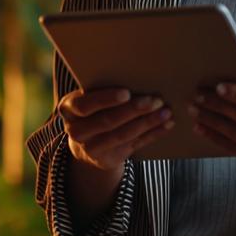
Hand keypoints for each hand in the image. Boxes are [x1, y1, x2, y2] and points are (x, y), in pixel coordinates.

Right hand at [59, 87, 174, 171]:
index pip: (85, 105)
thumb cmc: (92, 108)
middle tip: (155, 100)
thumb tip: (136, 76)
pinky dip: (153, 134)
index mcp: (68, 109)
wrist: (86, 140)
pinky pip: (134, 145)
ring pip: (123, 135)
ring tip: (166, 111)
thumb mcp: (89, 98)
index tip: (127, 93)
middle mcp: (76, 131)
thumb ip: (102, 90)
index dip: (106, 99)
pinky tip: (167, 124)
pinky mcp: (110, 159)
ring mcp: (92, 149)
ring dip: (147, 123)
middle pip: (107, 121)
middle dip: (133, 110)